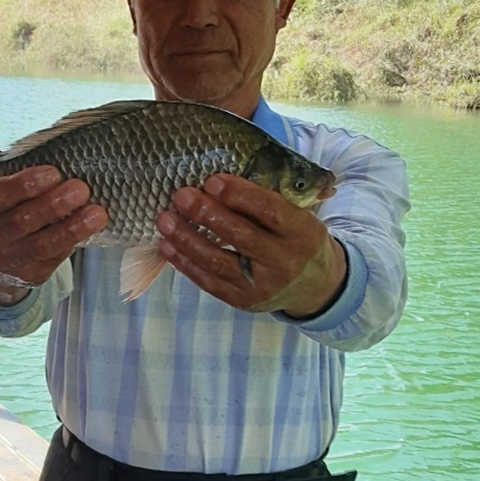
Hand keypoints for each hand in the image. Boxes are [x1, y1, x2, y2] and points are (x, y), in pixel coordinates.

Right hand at [0, 165, 107, 294]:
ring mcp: (6, 261)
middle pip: (21, 221)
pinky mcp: (29, 276)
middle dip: (53, 204)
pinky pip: (54, 259)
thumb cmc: (1, 212)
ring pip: (42, 245)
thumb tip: (61, 158)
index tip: (53, 172)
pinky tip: (89, 228)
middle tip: (80, 188)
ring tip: (95, 213)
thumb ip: (15, 179)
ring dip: (71, 227)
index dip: (25, 185)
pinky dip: (73, 241)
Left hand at [155, 173, 345, 316]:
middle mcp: (284, 262)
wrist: (314, 286)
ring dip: (186, 239)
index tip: (213, 180)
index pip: (271, 211)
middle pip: (240, 236)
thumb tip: (218, 179)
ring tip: (165, 219)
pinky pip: (209, 282)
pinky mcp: (243, 301)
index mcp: (303, 232)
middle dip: (206, 213)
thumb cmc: (297, 239)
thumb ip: (267, 199)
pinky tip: (167, 245)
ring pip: (218, 261)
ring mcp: (262, 286)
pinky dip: (185, 263)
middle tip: (181, 195)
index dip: (240, 195)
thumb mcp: (299, 216)